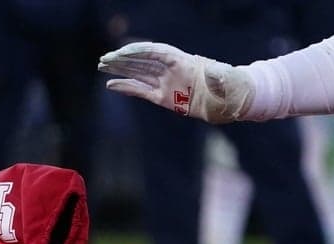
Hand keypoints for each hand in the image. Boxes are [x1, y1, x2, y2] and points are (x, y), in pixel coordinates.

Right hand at [98, 42, 254, 123]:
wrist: (231, 101)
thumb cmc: (231, 87)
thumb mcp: (226, 79)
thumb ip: (219, 76)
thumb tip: (217, 73)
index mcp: (184, 62)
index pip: (157, 52)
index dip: (139, 51)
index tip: (122, 53)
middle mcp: (172, 70)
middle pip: (143, 61)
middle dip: (123, 59)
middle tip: (104, 59)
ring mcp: (167, 83)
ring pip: (139, 74)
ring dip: (120, 70)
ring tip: (102, 66)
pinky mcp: (165, 98)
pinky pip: (141, 91)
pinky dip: (126, 87)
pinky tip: (111, 85)